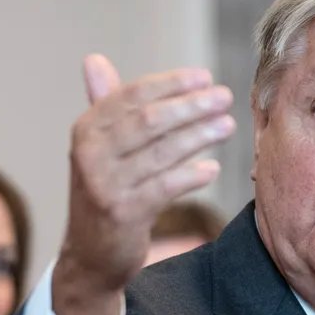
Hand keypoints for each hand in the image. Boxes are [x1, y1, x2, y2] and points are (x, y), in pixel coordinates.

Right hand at [53, 54, 235, 314]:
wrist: (91, 255)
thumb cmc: (104, 191)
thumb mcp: (97, 147)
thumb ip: (102, 104)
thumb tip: (93, 59)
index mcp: (86, 130)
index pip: (132, 95)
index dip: (171, 84)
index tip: (204, 78)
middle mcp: (90, 154)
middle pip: (150, 120)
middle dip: (192, 106)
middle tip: (225, 98)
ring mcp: (105, 185)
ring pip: (162, 152)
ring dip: (200, 137)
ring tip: (228, 127)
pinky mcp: (123, 213)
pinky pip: (166, 187)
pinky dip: (192, 176)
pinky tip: (213, 169)